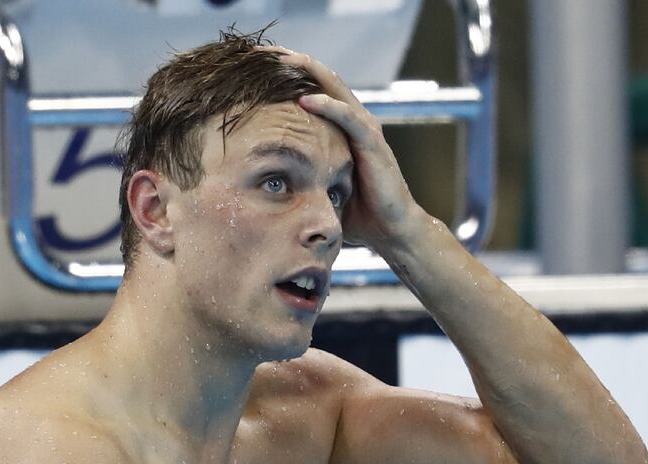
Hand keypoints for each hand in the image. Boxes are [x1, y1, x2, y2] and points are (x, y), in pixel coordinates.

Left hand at [259, 46, 425, 255]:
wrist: (393, 230)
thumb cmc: (358, 212)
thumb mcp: (321, 187)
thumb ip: (299, 174)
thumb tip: (263, 182)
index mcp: (342, 126)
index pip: (312, 86)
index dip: (286, 72)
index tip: (254, 64)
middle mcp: (355, 119)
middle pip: (321, 76)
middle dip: (291, 60)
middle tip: (260, 50)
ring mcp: (365, 128)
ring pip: (333, 87)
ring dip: (306, 70)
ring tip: (279, 59)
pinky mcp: (372, 142)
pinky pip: (347, 117)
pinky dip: (327, 105)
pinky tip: (304, 98)